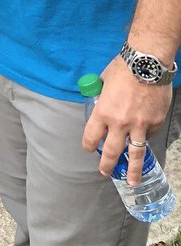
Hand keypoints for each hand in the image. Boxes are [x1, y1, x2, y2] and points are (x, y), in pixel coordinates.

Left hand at [80, 55, 171, 184]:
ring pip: (136, 154)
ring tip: (132, 182)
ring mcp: (140, 125)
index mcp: (103, 112)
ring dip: (133, 170)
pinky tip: (144, 134)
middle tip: (104, 172)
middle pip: (112, 152)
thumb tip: (99, 99)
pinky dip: (146, 136)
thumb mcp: (104, 81)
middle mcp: (120, 123)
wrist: (147, 63)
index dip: (89, 145)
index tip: (89, 149)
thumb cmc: (122, 68)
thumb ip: (101, 95)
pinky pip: (149, 134)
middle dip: (107, 165)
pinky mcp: (156, 122)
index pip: (92, 136)